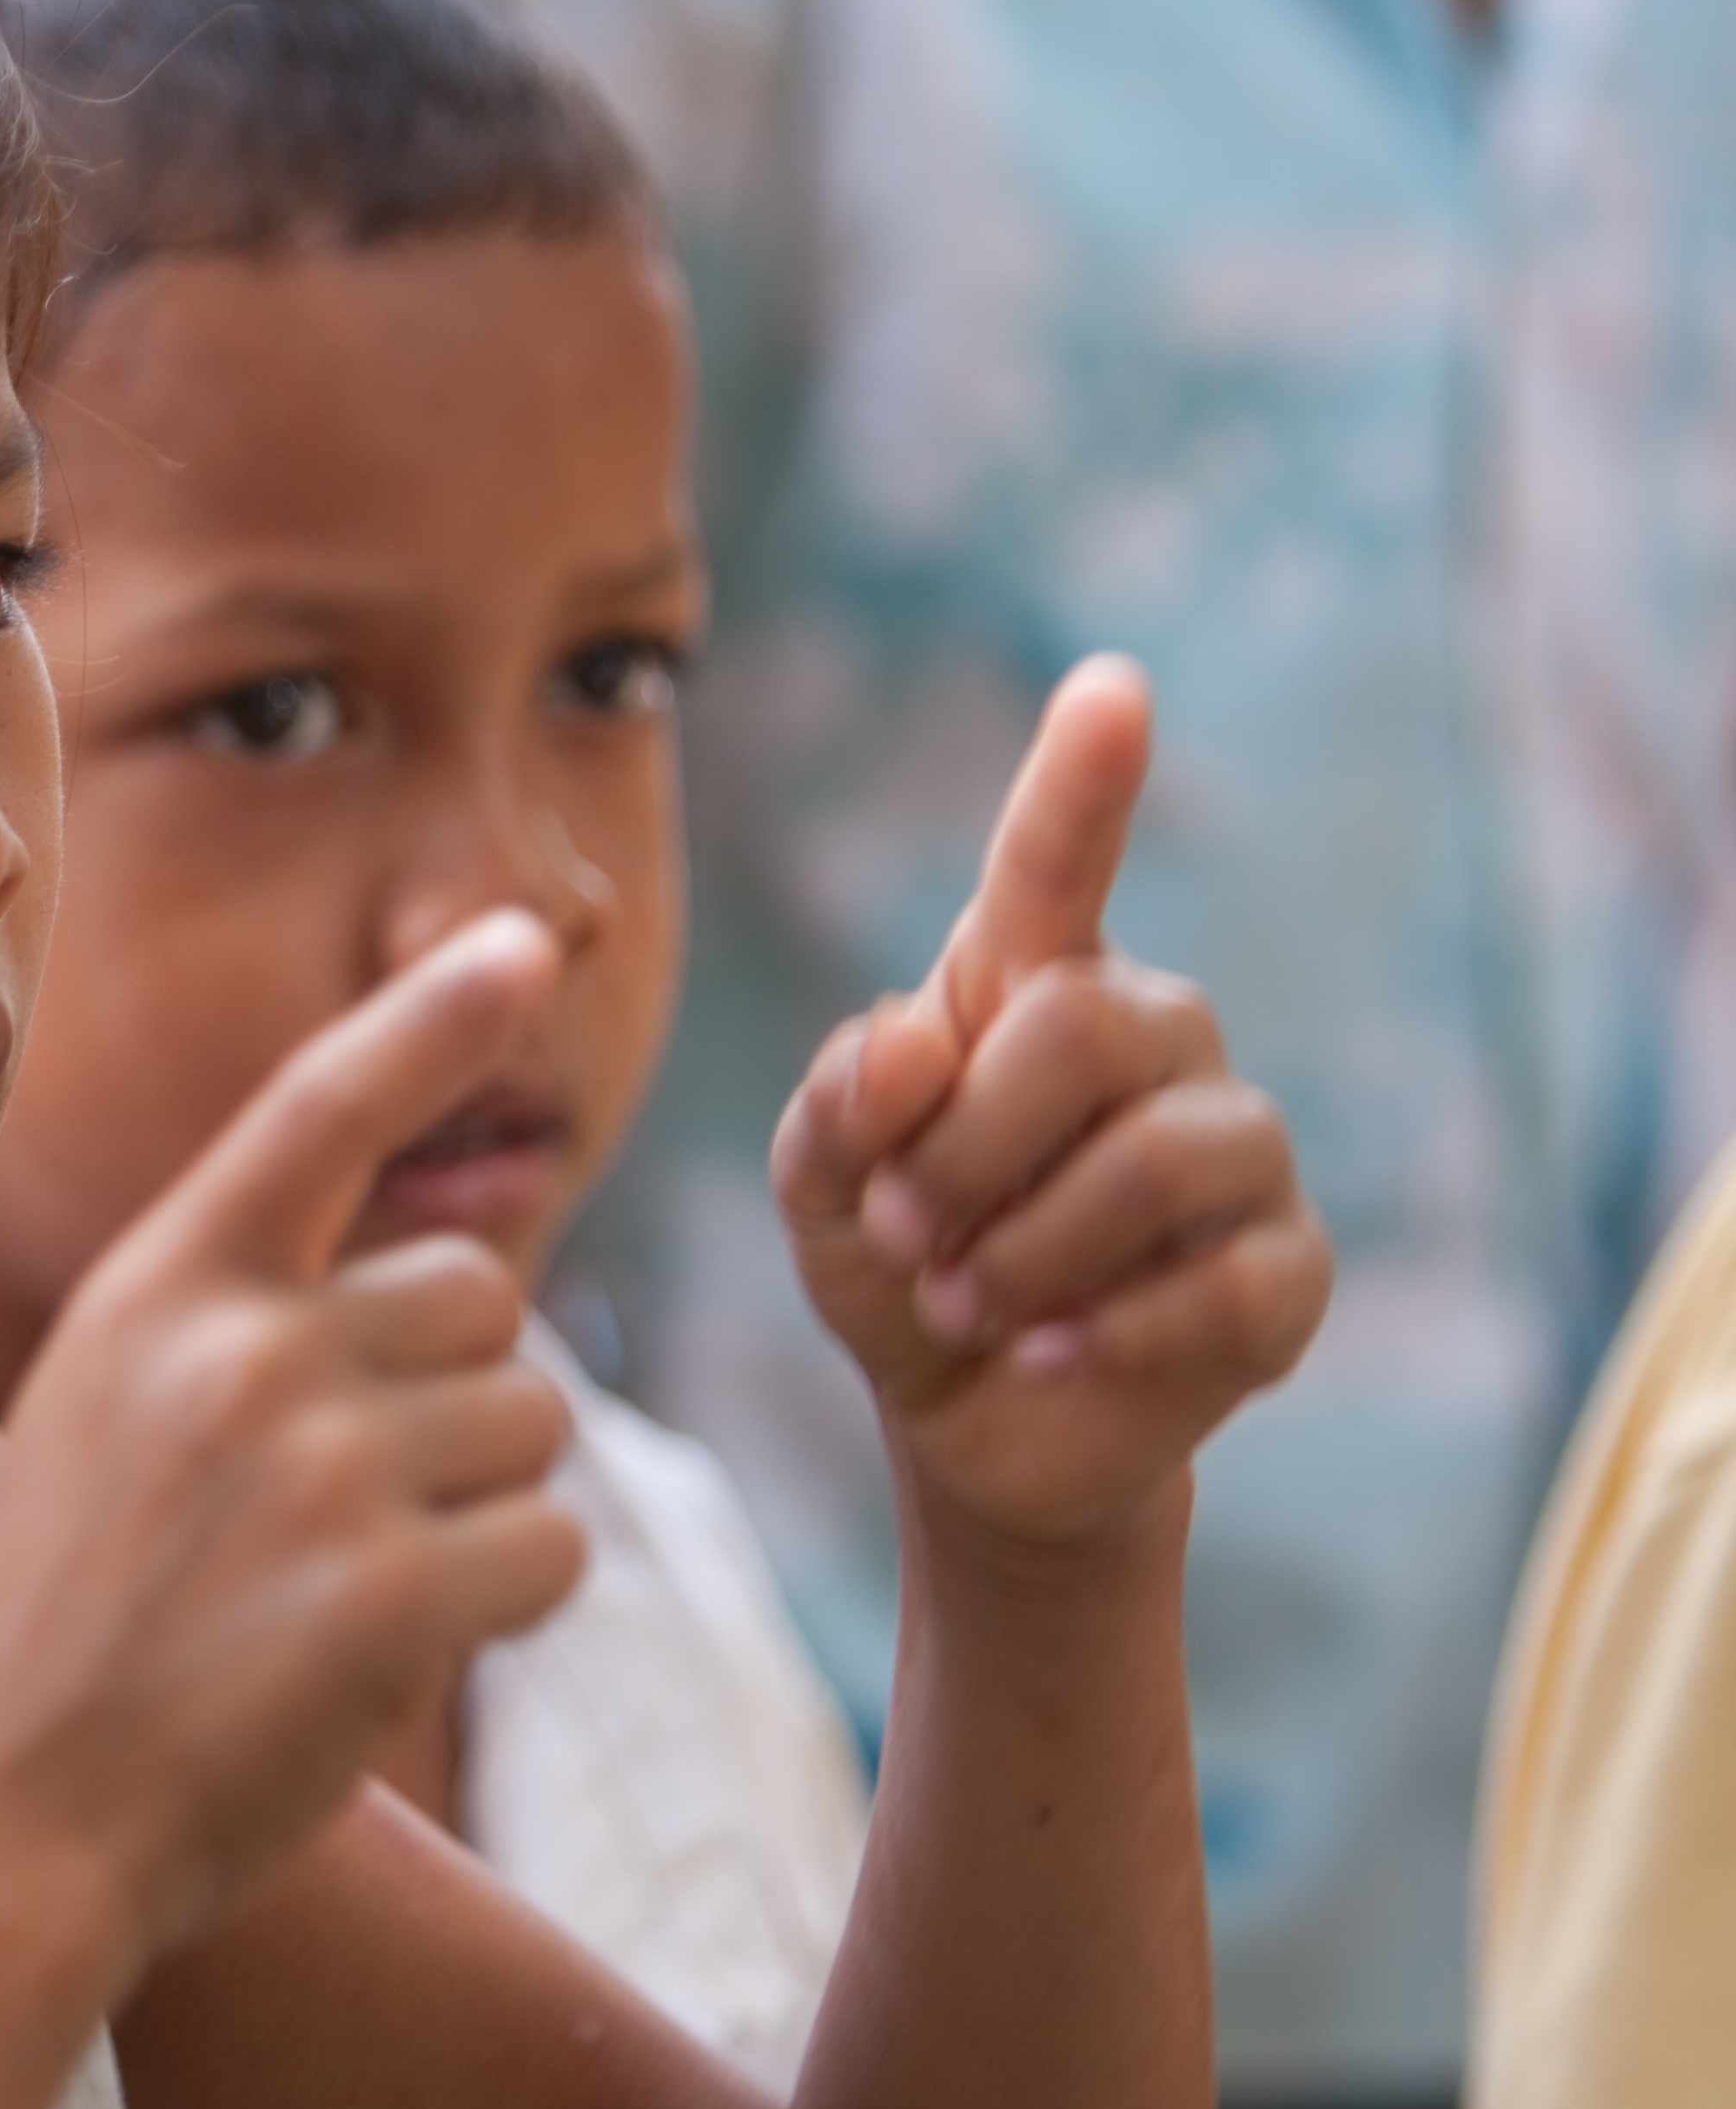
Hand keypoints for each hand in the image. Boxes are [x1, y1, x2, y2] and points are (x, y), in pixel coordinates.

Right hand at [0, 910, 585, 1974]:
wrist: (2, 1826)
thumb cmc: (65, 1631)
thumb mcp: (102, 1417)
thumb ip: (238, 1325)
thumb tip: (452, 1280)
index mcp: (158, 1289)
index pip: (318, 1107)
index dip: (430, 1015)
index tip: (519, 937)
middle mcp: (240, 1349)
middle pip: (481, 1300)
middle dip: (456, 1398)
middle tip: (345, 1512)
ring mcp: (316, 1468)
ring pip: (535, 1426)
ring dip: (485, 1508)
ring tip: (344, 1592)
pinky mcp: (389, 1595)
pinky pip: (552, 1549)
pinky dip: (507, 1605)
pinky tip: (386, 1656)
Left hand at [771, 655, 1329, 1551]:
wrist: (966, 1419)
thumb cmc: (896, 1262)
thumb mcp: (820, 1185)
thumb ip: (839, 1104)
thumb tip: (912, 1048)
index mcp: (1034, 986)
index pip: (1059, 864)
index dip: (1084, 780)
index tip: (1109, 690)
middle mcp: (1156, 1038)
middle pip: (1079, 1029)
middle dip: (964, 1151)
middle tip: (906, 1235)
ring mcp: (1239, 1149)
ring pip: (1152, 1161)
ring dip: (1020, 1253)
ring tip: (962, 1302)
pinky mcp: (1288, 1269)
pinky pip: (1221, 1283)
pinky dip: (1108, 1332)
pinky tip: (1053, 1350)